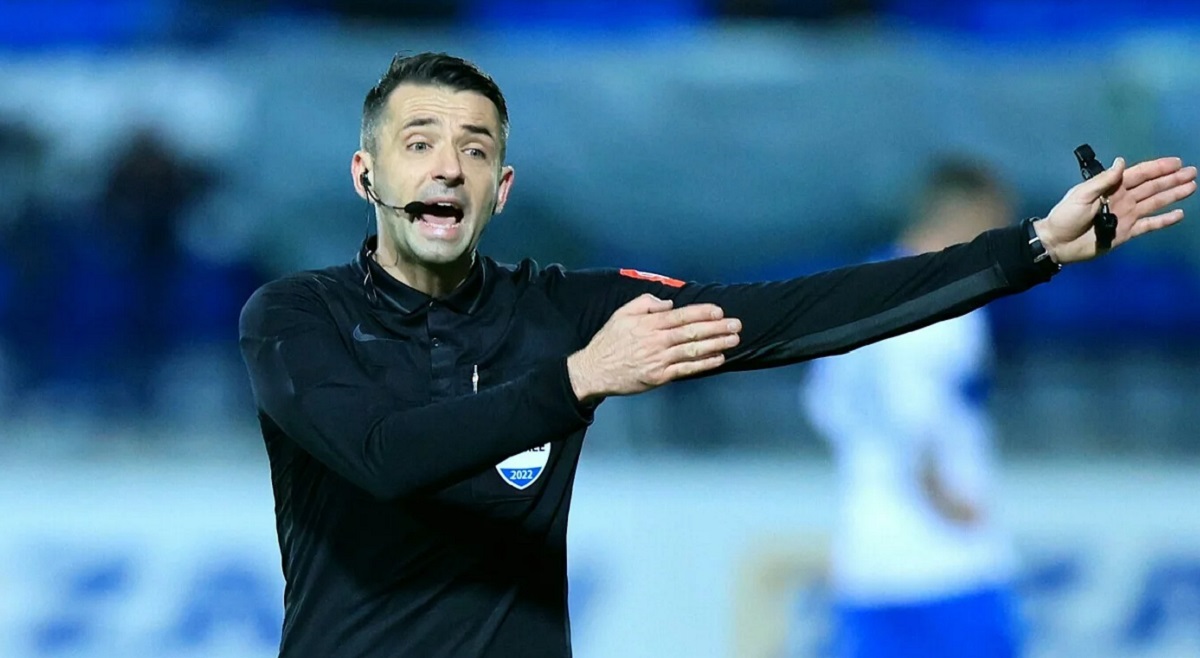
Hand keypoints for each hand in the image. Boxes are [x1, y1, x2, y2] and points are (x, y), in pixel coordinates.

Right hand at [567, 294, 741, 403]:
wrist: (595, 370)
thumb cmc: (609, 341)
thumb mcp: (622, 313)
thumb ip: (646, 303)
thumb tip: (669, 304)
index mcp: (649, 323)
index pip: (682, 315)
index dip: (703, 313)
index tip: (720, 311)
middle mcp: (658, 340)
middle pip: (693, 332)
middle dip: (717, 328)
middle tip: (736, 324)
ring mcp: (660, 360)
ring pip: (693, 350)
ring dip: (717, 344)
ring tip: (734, 340)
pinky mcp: (660, 377)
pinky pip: (687, 369)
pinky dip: (704, 364)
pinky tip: (718, 359)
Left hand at [1036, 156, 1196, 263]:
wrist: (1059, 243)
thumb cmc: (1066, 216)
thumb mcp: (1082, 194)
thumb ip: (1104, 180)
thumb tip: (1122, 161)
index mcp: (1112, 187)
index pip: (1139, 174)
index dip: (1158, 167)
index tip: (1176, 162)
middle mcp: (1123, 199)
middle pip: (1152, 187)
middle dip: (1172, 179)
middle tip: (1192, 172)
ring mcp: (1127, 216)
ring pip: (1155, 203)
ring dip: (1173, 195)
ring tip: (1191, 187)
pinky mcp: (1127, 233)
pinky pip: (1150, 225)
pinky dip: (1164, 220)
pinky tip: (1179, 214)